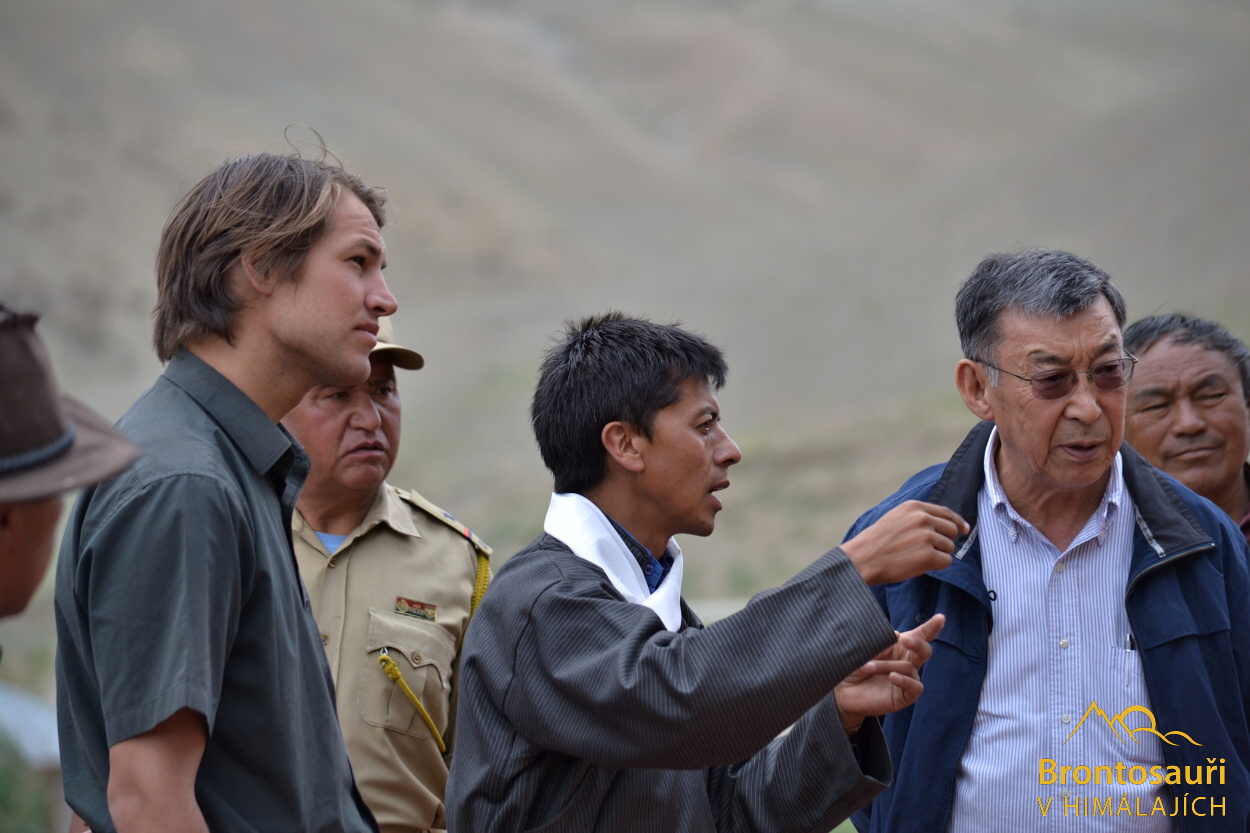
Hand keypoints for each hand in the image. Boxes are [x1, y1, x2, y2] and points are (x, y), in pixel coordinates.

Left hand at [834, 613, 944, 729]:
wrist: (843, 691)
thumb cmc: (854, 666)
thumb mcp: (865, 651)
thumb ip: (880, 643)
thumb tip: (897, 635)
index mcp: (899, 647)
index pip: (919, 636)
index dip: (931, 627)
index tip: (941, 618)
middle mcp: (907, 662)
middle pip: (924, 650)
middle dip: (917, 643)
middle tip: (905, 639)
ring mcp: (908, 679)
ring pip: (909, 667)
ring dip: (887, 666)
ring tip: (868, 666)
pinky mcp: (906, 696)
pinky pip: (915, 687)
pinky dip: (904, 681)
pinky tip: (892, 677)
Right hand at [841, 500, 967, 584]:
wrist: (863, 558)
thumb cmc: (878, 541)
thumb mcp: (896, 517)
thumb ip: (918, 516)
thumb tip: (948, 523)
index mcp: (915, 507)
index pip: (946, 512)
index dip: (957, 522)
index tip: (964, 529)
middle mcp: (923, 518)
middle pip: (952, 530)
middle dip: (945, 541)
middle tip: (929, 549)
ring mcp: (926, 537)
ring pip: (950, 547)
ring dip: (939, 555)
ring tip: (918, 557)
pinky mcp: (928, 555)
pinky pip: (946, 562)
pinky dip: (937, 566)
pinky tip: (920, 565)